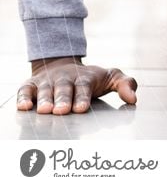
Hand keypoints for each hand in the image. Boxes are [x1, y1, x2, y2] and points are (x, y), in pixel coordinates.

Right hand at [17, 56, 137, 114]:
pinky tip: (24, 107)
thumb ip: (125, 85)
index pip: (84, 87)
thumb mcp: (111, 77)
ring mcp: (47, 82)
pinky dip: (23, 98)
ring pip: (44, 90)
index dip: (82, 97)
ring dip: (44, 100)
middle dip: (63, 99)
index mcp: (84, 78)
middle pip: (63, 89)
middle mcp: (65, 79)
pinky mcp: (31, 85)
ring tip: (44, 110)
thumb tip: (134, 99)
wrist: (63, 66)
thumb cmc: (91, 78)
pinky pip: (25, 91)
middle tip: (62, 111)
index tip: (81, 108)